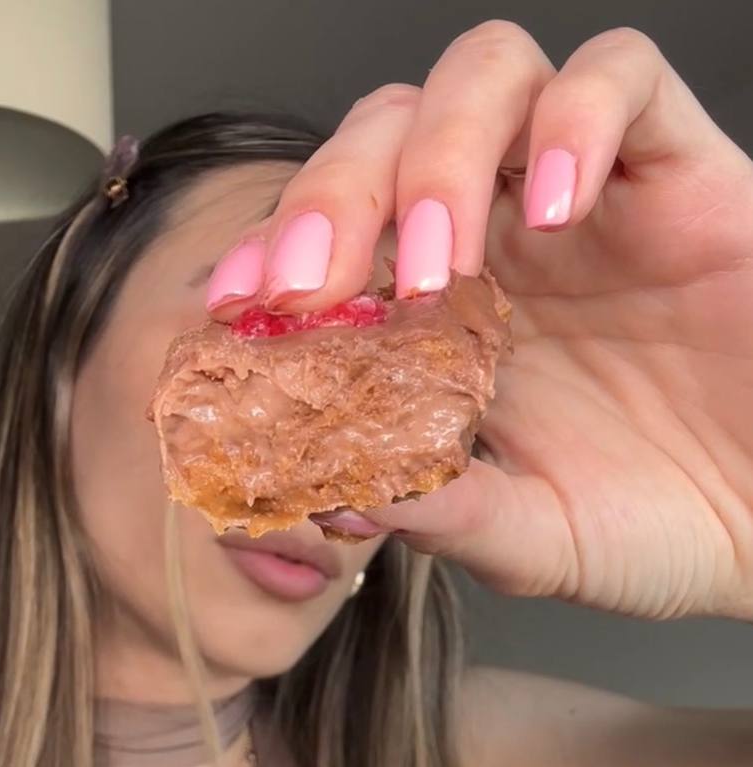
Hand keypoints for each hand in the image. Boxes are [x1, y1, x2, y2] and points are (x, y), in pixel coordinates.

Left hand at [208, 22, 752, 620]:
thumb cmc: (664, 525)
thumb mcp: (534, 539)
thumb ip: (444, 514)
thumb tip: (331, 495)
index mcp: (448, 318)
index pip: (340, 236)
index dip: (276, 251)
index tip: (234, 308)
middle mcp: (503, 241)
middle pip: (388, 132)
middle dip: (335, 194)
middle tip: (315, 287)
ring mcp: (588, 199)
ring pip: (488, 76)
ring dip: (437, 155)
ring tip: (437, 267)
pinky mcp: (683, 173)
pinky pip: (626, 78)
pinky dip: (578, 121)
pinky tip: (553, 209)